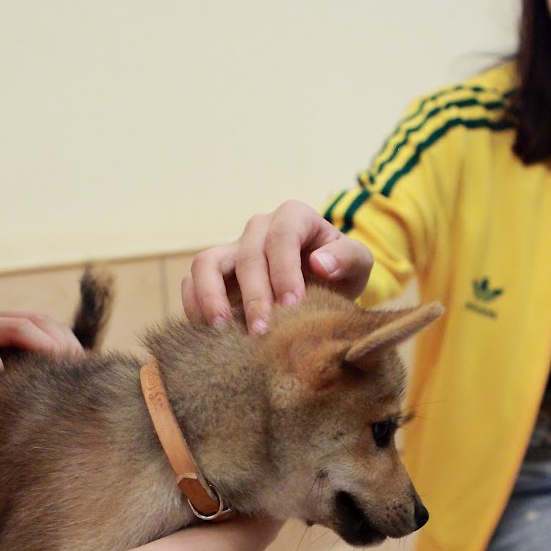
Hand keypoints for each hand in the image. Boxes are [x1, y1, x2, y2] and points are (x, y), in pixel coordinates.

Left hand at [0, 307, 81, 440]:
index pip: (17, 326)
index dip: (44, 344)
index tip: (63, 369)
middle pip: (35, 319)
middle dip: (60, 342)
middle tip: (79, 370)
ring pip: (44, 321)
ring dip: (64, 341)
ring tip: (78, 369)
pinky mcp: (10, 329)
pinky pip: (44, 329)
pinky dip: (61, 344)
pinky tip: (71, 366)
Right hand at [181, 200, 373, 334]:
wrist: (322, 286)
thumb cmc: (340, 273)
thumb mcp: (358, 264)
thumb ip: (348, 258)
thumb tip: (320, 263)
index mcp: (295, 217)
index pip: (282, 236)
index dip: (284, 271)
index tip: (293, 306)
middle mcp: (259, 227)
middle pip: (248, 255)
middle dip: (254, 296)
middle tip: (262, 332)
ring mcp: (233, 248)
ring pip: (207, 262)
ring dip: (211, 297)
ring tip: (221, 330)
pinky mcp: (215, 273)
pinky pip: (192, 281)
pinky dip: (194, 305)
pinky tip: (208, 333)